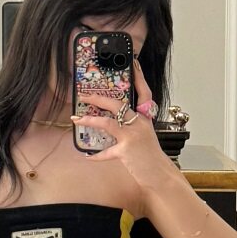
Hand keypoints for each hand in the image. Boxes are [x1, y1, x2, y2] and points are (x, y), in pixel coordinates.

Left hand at [72, 56, 174, 195]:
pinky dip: (96, 155)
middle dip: (98, 99)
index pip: (144, 92)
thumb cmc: (150, 156)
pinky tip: (87, 156)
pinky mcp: (126, 151)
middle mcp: (140, 124)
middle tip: (84, 95)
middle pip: (118, 105)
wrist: (160, 175)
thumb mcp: (143, 136)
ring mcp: (133, 136)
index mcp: (145, 118)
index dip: (139, 77)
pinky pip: (106, 152)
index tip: (133, 62)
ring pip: (108, 123)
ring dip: (90, 121)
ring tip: (76, 119)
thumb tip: (112, 120)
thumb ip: (131, 126)